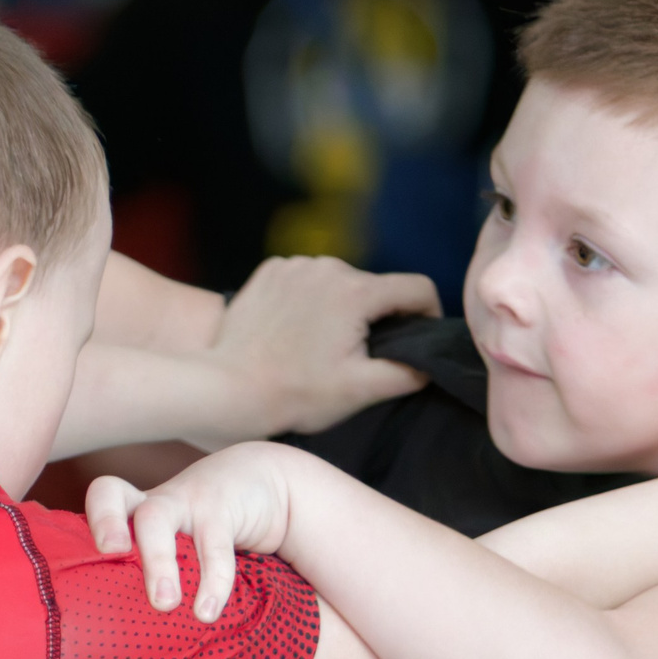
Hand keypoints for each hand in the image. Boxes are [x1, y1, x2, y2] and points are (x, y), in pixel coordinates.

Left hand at [86, 441, 301, 621]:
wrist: (263, 483)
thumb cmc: (206, 531)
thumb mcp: (178, 545)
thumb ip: (153, 583)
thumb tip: (129, 652)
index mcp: (133, 510)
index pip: (101, 496)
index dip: (89, 516)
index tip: (90, 553)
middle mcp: (151, 502)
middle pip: (113, 494)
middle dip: (104, 522)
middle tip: (109, 554)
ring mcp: (184, 500)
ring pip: (156, 518)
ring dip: (155, 560)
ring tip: (163, 604)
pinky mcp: (221, 509)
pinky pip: (214, 544)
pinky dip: (212, 580)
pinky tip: (207, 612)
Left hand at [214, 257, 437, 436]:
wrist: (228, 387)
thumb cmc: (295, 394)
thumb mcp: (360, 390)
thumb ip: (406, 373)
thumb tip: (429, 364)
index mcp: (356, 292)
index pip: (417, 288)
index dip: (428, 314)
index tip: (419, 338)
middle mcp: (328, 267)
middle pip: (375, 286)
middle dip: (377, 315)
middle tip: (358, 353)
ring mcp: (295, 265)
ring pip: (339, 281)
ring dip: (341, 306)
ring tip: (321, 344)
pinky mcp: (270, 270)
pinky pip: (306, 278)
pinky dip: (308, 299)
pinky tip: (294, 330)